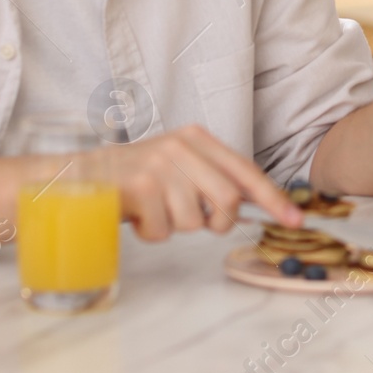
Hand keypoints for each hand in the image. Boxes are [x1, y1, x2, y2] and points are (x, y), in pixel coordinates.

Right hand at [102, 125, 302, 239]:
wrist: (77, 176)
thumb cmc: (132, 178)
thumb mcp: (176, 168)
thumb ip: (211, 181)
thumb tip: (250, 207)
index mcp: (195, 139)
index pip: (245, 171)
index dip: (273, 199)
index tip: (295, 220)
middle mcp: (181, 147)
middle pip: (227, 200)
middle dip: (215, 222)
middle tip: (192, 219)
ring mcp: (160, 164)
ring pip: (194, 221)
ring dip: (174, 227)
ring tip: (153, 210)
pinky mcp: (141, 186)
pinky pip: (164, 230)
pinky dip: (151, 233)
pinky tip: (136, 215)